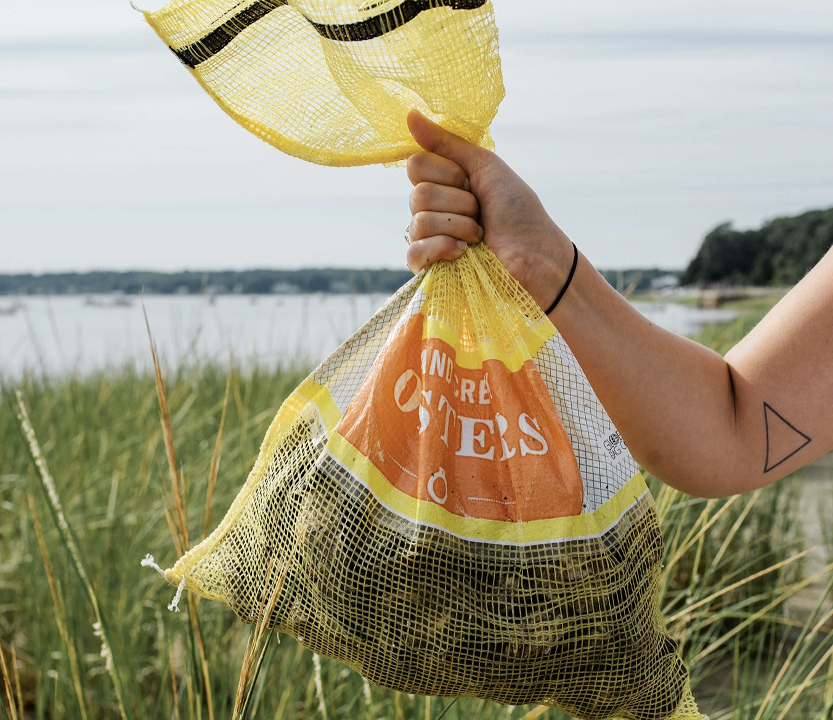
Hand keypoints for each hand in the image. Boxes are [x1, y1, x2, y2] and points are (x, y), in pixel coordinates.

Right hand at [405, 110, 574, 312]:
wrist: (535, 252)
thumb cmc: (516, 210)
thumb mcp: (485, 166)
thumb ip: (446, 143)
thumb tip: (410, 114)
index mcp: (441, 184)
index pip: (416, 165)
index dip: (448, 173)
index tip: (472, 182)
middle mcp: (430, 210)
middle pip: (418, 194)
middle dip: (459, 202)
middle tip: (481, 211)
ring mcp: (428, 240)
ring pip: (419, 222)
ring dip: (459, 225)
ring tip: (480, 235)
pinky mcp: (430, 268)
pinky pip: (415, 253)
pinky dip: (442, 248)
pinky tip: (463, 252)